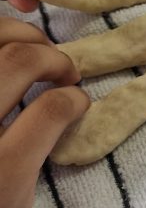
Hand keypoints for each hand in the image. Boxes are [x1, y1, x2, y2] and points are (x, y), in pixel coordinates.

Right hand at [0, 19, 89, 207]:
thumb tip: (10, 54)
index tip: (15, 38)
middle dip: (25, 36)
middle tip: (47, 58)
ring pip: (17, 62)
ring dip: (52, 60)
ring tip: (64, 78)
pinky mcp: (3, 170)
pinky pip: (49, 109)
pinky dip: (72, 99)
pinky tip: (76, 107)